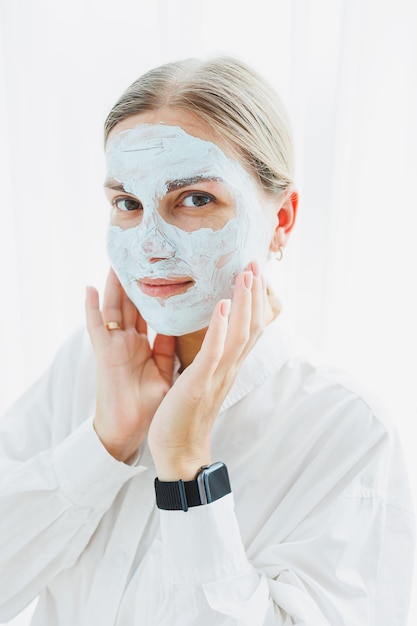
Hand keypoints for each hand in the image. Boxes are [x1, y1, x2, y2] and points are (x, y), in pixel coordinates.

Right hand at [85, 268, 174, 462]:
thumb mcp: (164, 370)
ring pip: (113, 308)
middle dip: (135, 280)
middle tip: (141, 254)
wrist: (130, 433)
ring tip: (116, 260)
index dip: (156, 291)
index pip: (151, 311)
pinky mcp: (104, 355)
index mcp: (144, 345)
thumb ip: (168, 347)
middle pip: (131, 303)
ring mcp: (114, 345)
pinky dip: (91, 309)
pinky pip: (96, 328)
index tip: (166, 269)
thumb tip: (181, 325)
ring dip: (113, 285)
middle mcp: (128, 341)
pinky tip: (90, 289)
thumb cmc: (148, 405)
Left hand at [148, 261, 266, 480]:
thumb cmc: (186, 416)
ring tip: (245, 274)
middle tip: (255, 263)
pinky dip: (221, 328)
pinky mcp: (200, 384)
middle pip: (252, 326)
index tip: (254, 275)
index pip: (250, 329)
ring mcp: (217, 376)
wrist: (179, 454)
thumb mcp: (202, 380)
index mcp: (228, 367)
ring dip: (245, 303)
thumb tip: (213, 335)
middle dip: (254, 294)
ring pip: (240, 335)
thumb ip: (211, 358)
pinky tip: (223, 306)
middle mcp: (229, 369)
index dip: (255, 301)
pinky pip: (214, 353)